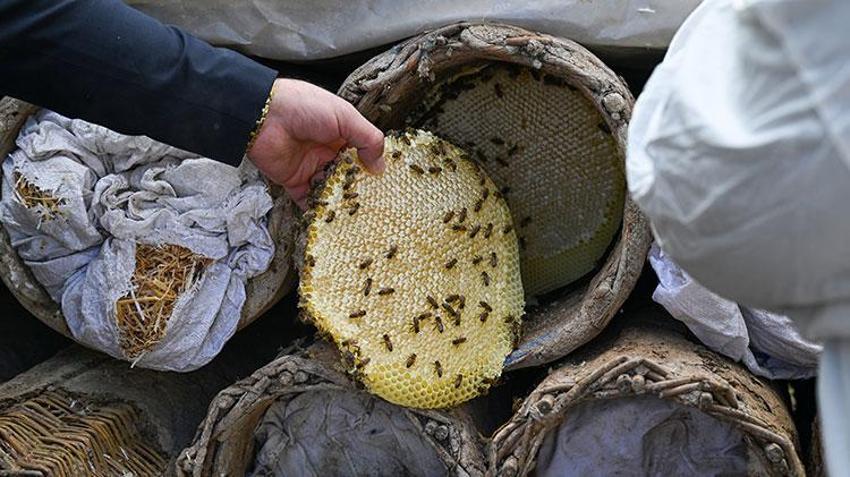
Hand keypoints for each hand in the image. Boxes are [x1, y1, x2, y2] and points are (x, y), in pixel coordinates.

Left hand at [247, 78, 384, 208]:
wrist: (262, 115)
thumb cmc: (303, 107)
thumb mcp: (344, 116)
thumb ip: (367, 139)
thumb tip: (381, 166)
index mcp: (341, 133)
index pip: (362, 153)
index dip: (373, 166)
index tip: (387, 183)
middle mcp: (327, 150)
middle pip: (348, 174)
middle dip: (360, 188)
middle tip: (376, 204)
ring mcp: (311, 167)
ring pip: (331, 189)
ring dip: (342, 201)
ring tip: (359, 216)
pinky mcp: (295, 181)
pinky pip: (309, 200)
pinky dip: (318, 210)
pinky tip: (333, 220)